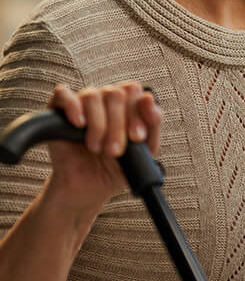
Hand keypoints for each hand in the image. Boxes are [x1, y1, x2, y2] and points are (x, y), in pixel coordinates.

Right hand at [45, 82, 161, 212]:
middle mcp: (105, 99)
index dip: (137, 113)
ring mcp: (81, 103)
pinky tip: (80, 125)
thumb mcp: (145, 151)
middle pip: (116, 93)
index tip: (136, 138)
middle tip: (114, 151)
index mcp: (126, 103)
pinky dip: (73, 107)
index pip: (134, 90)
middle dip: (118, 125)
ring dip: (98, 126)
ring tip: (96, 149)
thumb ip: (153, 124)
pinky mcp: (56, 112)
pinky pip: (63, 94)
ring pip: (93, 95)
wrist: (87, 190)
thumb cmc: (118, 167)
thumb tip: (149, 98)